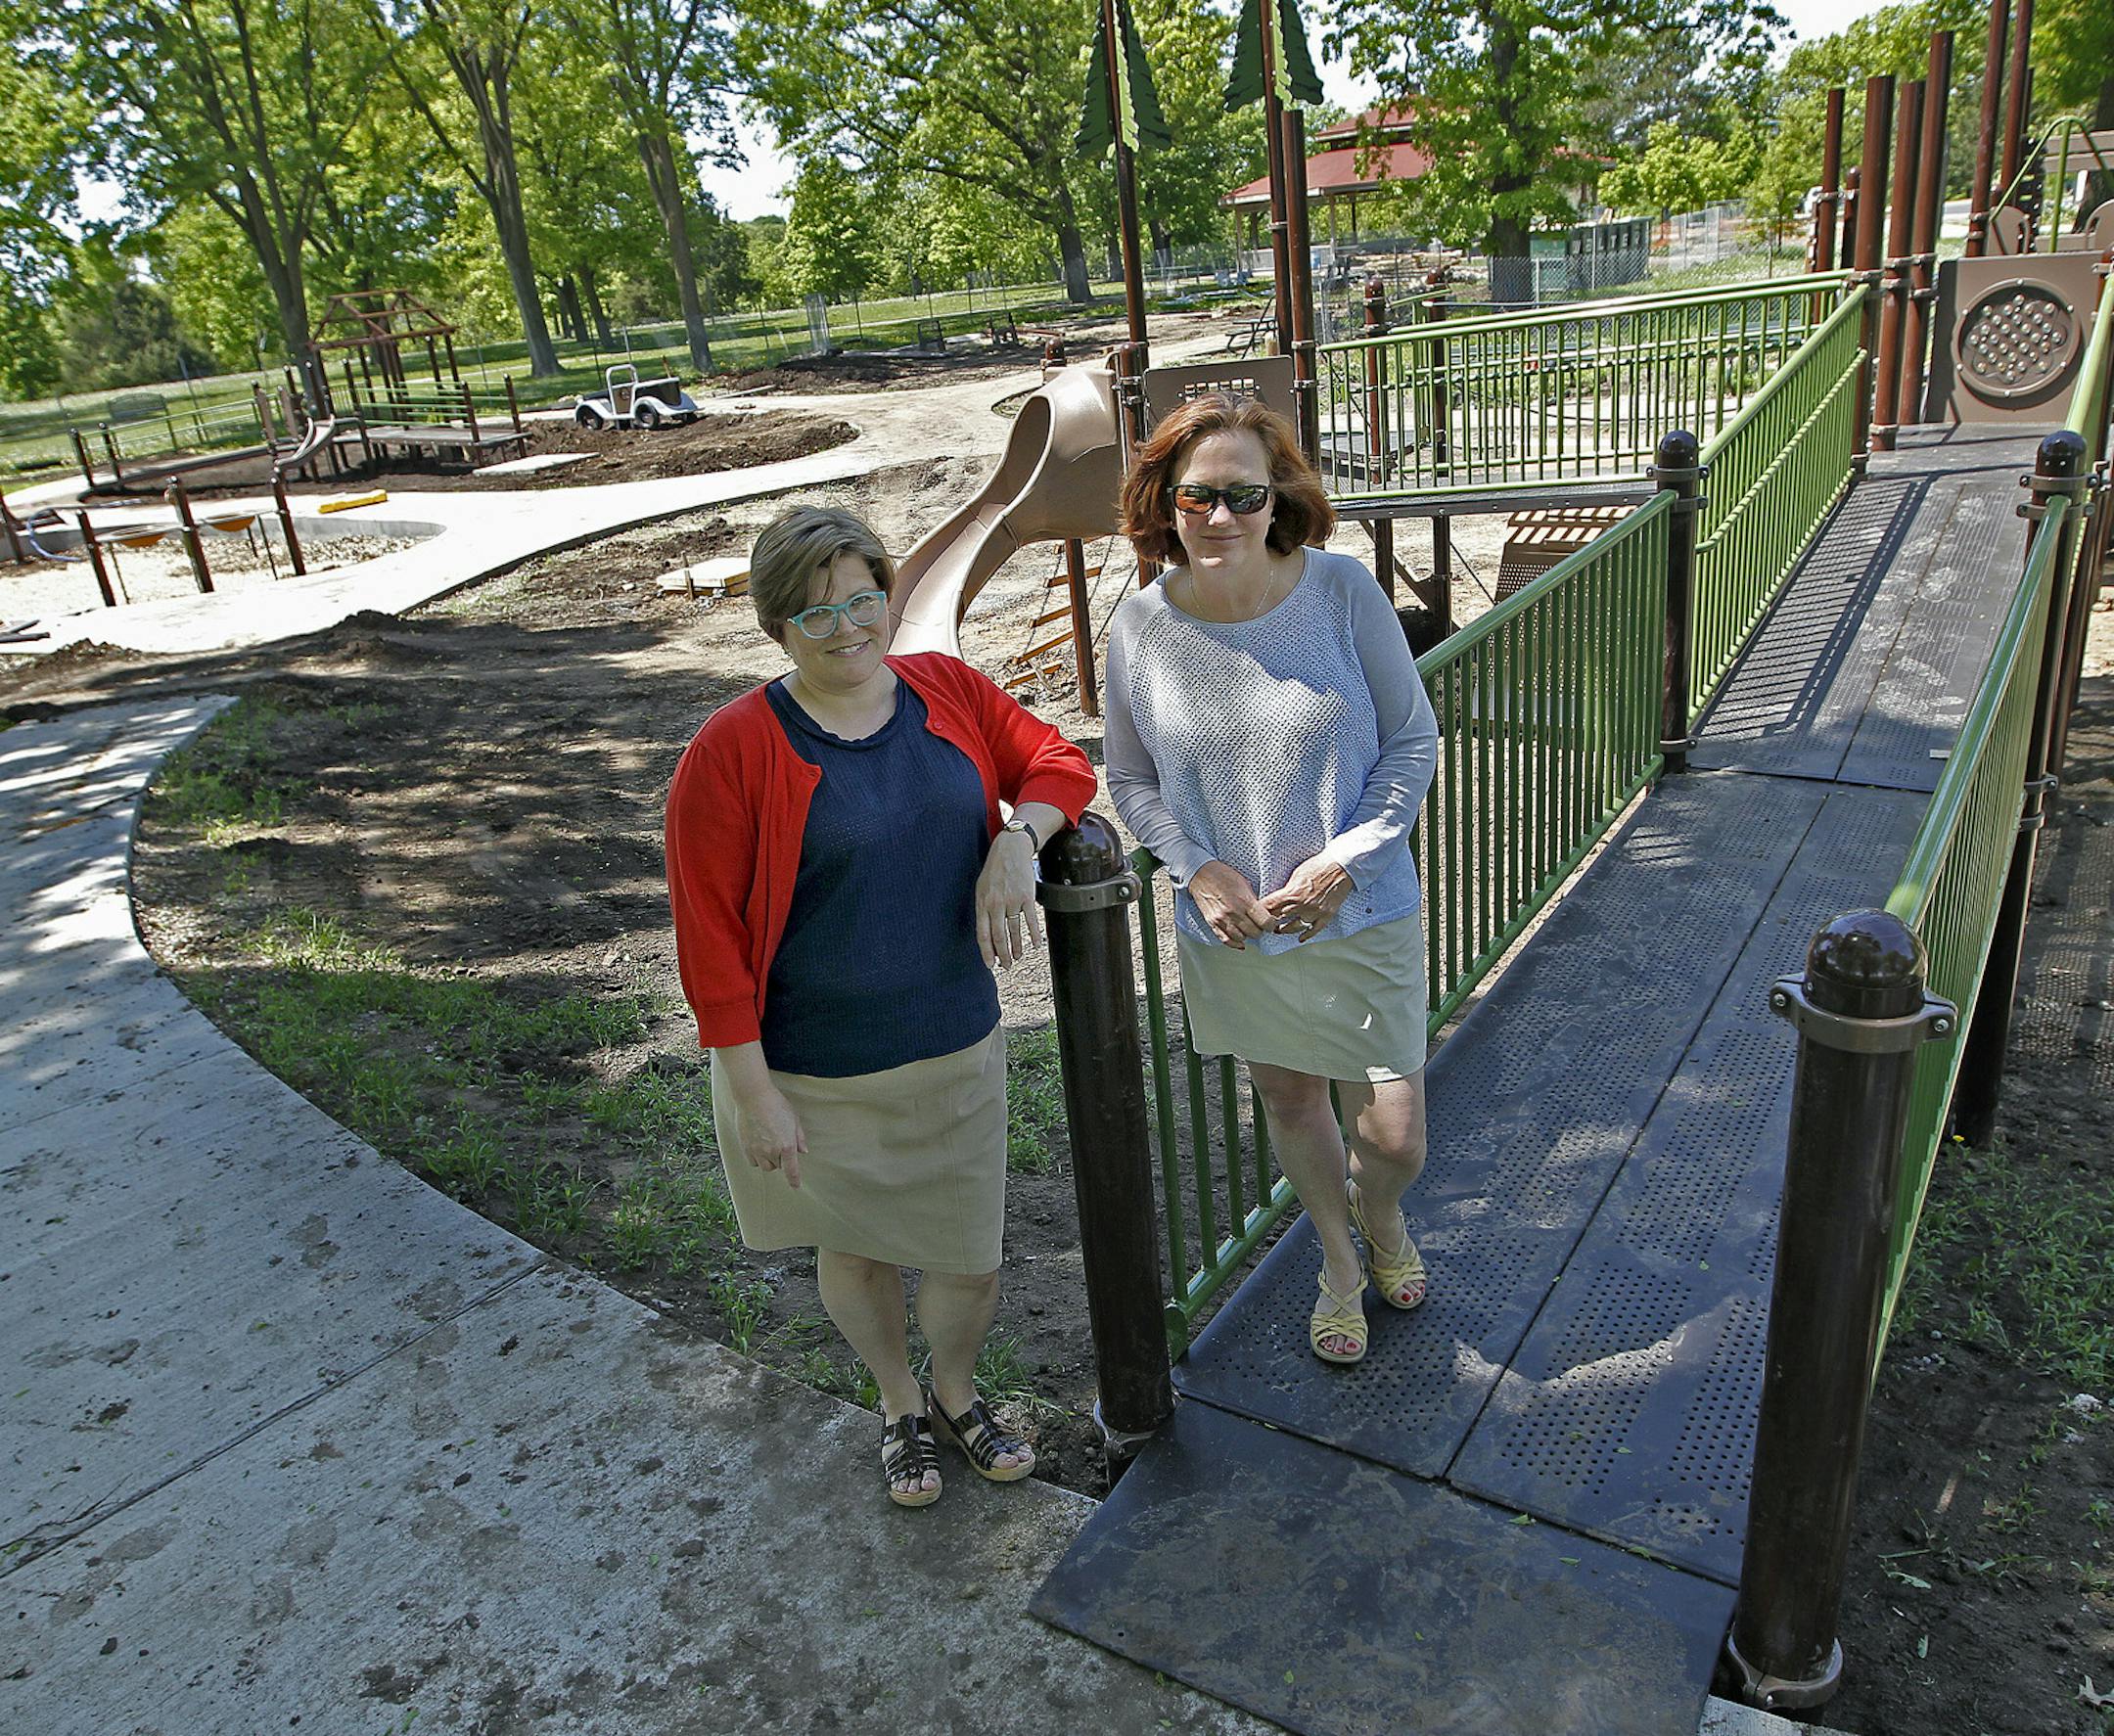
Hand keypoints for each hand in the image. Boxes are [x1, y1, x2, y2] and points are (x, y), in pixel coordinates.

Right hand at [731, 1080, 805, 1187]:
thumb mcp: (794, 1119)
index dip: (794, 1180)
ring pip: (766, 1166)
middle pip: (779, 1166)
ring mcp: (757, 1150)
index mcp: (787, 1145)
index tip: (796, 1186)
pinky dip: (757, 1158)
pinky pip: (753, 1161)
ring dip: (770, 1161)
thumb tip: (803, 1151)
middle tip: (781, 1145)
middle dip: (782, 1160)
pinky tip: (759, 1146)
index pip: (792, 1170)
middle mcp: (772, 1151)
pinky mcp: (745, 1147)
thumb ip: (799, 1137)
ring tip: (770, 1146)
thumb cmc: (776, 1104)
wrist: (753, 1097)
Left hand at [975, 827, 1044, 967]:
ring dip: (1016, 947)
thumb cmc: (995, 870)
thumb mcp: (981, 889)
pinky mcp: (1026, 897)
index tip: (990, 964)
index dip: (987, 952)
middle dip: (1003, 954)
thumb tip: (986, 932)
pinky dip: (1033, 935)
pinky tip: (1035, 944)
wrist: (1011, 850)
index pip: (982, 934)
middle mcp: (996, 904)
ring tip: (1017, 957)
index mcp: (982, 903)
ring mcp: (1012, 901)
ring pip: (1014, 931)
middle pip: (998, 936)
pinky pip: (1030, 921)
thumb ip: (983, 909)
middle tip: (1006, 966)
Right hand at [1188, 860, 1273, 948]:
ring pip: (1241, 939)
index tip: (1270, 922)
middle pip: (1255, 933)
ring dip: (1246, 935)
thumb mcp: (1244, 884)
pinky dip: (1235, 943)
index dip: (1271, 924)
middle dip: (1259, 930)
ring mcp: (1222, 919)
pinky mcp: (1212, 923)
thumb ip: (1253, 901)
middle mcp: (1234, 913)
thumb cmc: (1223, 875)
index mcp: (1244, 901)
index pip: (1265, 923)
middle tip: (1258, 924)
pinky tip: (1239, 941)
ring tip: (1247, 928)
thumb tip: (1263, 913)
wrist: (1200, 874)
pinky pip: (1226, 940)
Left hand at [1259, 855, 1353, 942]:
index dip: (1260, 911)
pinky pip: (1314, 930)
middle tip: (1262, 924)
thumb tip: (1277, 897)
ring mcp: (1315, 912)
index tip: (1253, 914)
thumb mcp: (1296, 874)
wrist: (1341, 866)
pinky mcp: (1326, 915)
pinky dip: (1306, 935)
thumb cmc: (1319, 866)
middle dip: (1269, 921)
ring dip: (1284, 930)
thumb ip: (1287, 889)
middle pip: (1279, 918)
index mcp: (1292, 893)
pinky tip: (1300, 938)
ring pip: (1294, 927)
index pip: (1270, 906)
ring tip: (1278, 930)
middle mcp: (1302, 905)